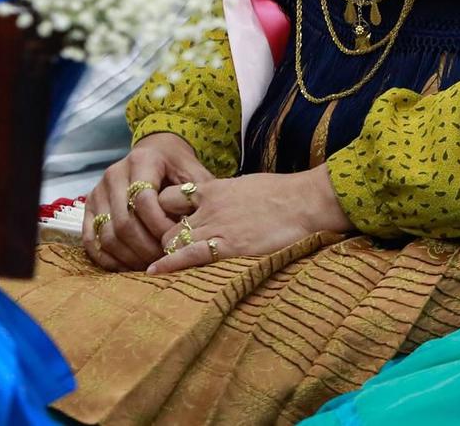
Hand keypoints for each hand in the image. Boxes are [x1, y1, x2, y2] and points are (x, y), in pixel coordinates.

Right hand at [83, 133, 207, 271]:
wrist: (156, 153)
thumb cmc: (177, 167)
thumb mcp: (192, 173)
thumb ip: (196, 196)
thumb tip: (197, 228)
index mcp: (141, 161)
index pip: (144, 200)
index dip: (160, 225)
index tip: (177, 239)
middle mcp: (114, 174)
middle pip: (124, 222)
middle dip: (146, 247)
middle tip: (164, 260)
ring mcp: (98, 192)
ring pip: (107, 235)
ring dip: (129, 256)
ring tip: (150, 265)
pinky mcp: (88, 208)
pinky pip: (91, 240)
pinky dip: (108, 259)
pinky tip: (127, 267)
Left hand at [145, 165, 352, 273]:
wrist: (306, 202)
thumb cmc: (283, 194)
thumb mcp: (246, 185)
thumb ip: (226, 196)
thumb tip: (220, 205)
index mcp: (213, 189)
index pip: (169, 197)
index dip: (163, 212)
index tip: (165, 225)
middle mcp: (209, 207)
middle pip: (166, 223)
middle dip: (162, 238)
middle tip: (163, 253)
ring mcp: (217, 226)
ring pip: (171, 240)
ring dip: (167, 253)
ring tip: (166, 266)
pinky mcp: (228, 246)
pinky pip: (188, 255)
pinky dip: (168, 264)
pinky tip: (154, 273)